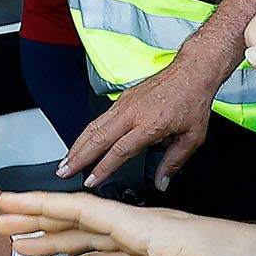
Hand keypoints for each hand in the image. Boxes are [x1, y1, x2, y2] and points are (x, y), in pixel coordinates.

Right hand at [0, 192, 255, 255]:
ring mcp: (154, 248)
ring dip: (60, 251)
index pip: (81, 212)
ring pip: (95, 248)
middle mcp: (143, 232)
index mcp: (142, 227)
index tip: (5, 203)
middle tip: (0, 227)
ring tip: (25, 252)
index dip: (40, 208)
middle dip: (39, 226)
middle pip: (80, 226)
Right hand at [58, 55, 218, 190]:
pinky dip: (86, 132)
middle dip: (78, 157)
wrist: (191, 72)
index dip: (103, 168)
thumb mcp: (192, 138)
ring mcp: (124, 104)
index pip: (120, 151)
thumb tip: (162, 183)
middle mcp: (133, 113)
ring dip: (77, 145)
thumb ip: (174, 162)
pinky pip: (99, 118)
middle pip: (98, 138)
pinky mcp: (122, 99)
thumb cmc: (192, 102)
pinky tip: (81, 143)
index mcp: (150, 125)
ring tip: (66, 161)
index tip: (91, 181)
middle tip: (64, 172)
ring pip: (94, 127)